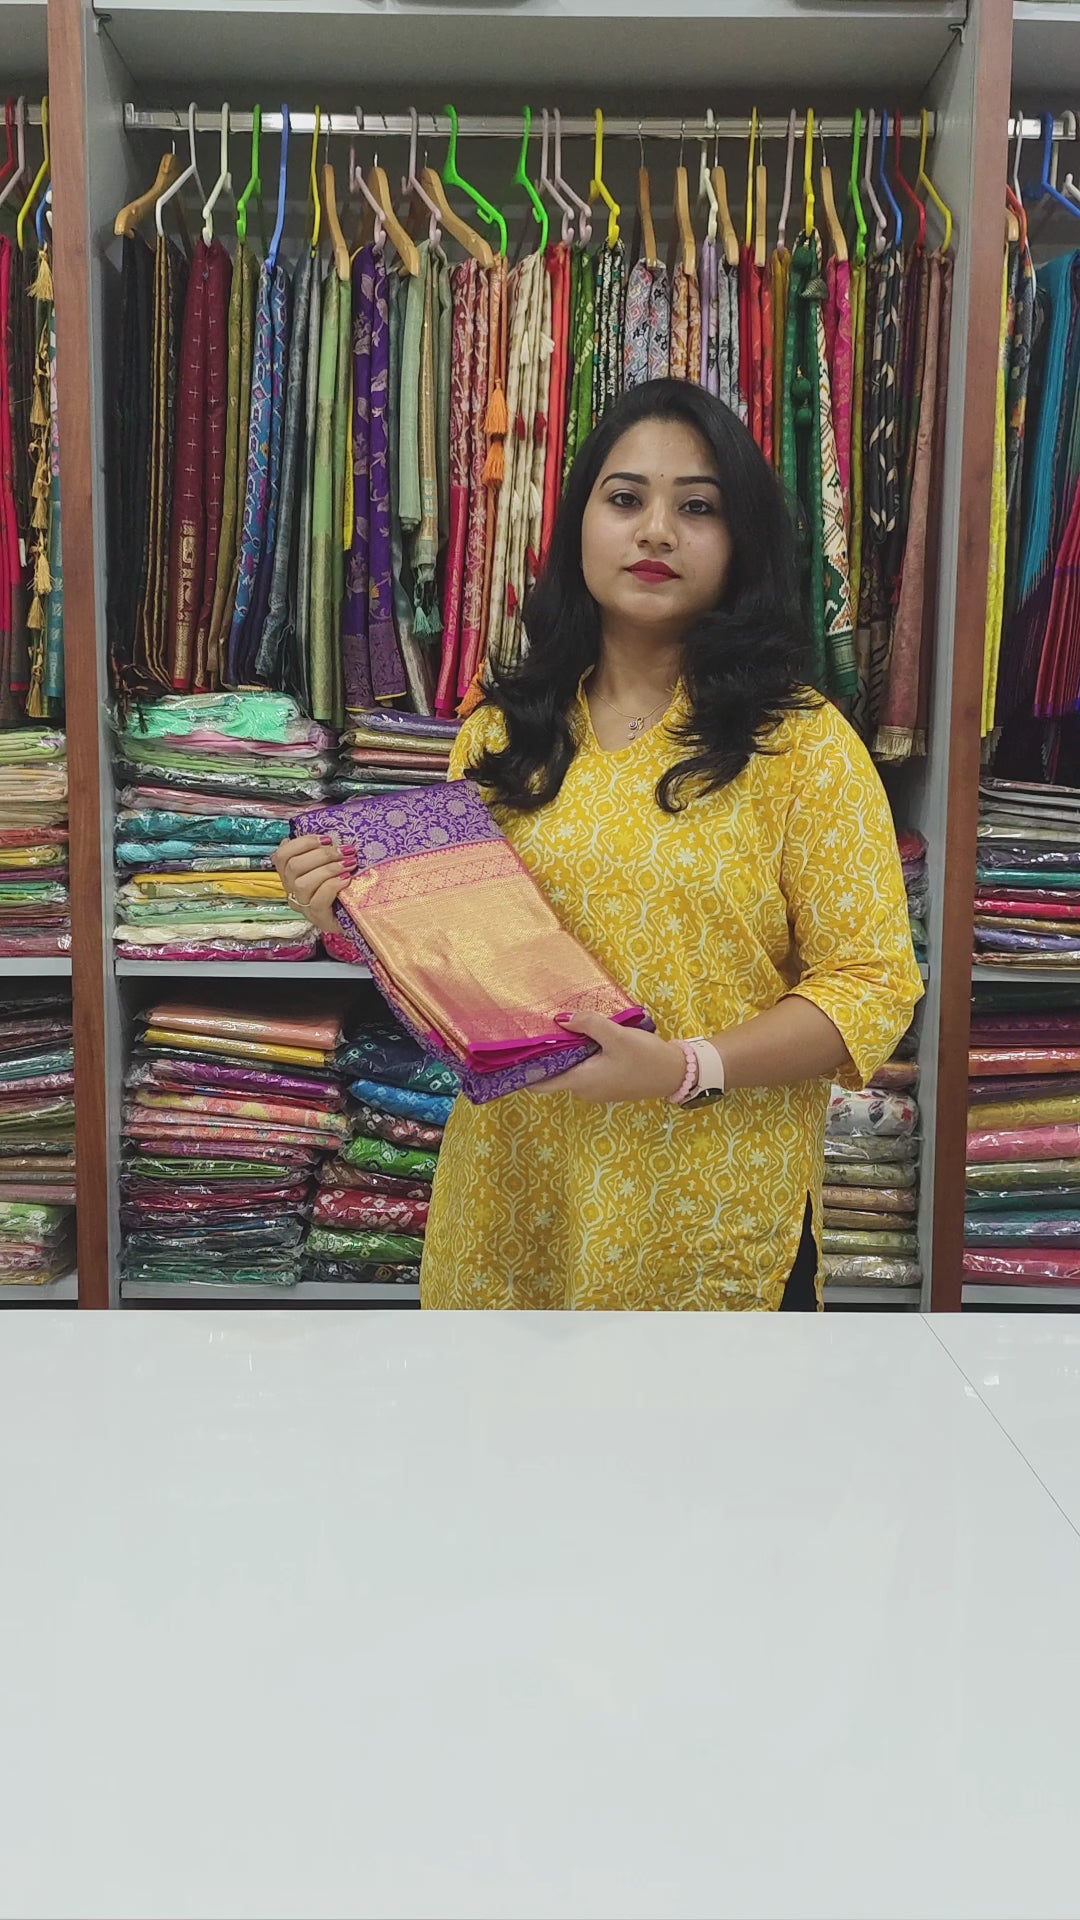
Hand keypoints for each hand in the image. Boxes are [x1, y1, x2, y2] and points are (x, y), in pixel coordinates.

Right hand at [272, 834, 356, 935]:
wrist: (359, 916)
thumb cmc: (344, 887)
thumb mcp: (331, 866)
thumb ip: (321, 854)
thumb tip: (322, 839)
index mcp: (291, 875)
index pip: (282, 855)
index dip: (302, 843)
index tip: (327, 839)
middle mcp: (292, 891)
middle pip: (293, 867)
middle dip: (321, 855)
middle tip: (344, 851)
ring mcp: (303, 907)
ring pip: (302, 884)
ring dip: (328, 869)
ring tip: (349, 864)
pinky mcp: (318, 918)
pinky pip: (318, 900)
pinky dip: (332, 885)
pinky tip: (347, 879)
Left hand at [531, 1013, 687, 1103]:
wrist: (676, 1074)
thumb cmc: (645, 1058)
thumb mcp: (617, 1036)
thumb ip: (589, 1025)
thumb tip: (562, 1019)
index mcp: (580, 1082)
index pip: (540, 1084)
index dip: (523, 1071)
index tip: (512, 1054)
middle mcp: (584, 1090)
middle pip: (554, 1073)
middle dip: (547, 1053)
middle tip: (538, 1028)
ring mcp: (597, 1089)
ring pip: (571, 1070)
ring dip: (567, 1052)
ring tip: (563, 1027)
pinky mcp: (608, 1083)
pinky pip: (586, 1070)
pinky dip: (582, 1055)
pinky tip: (586, 1037)